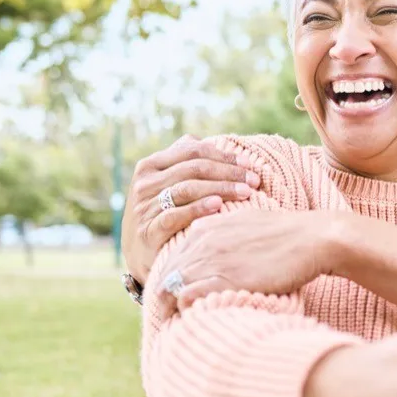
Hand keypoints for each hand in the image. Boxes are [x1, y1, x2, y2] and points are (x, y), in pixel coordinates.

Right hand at [125, 135, 261, 281]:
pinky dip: (198, 208)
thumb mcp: (167, 184)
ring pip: (187, 189)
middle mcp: (144, 183)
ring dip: (220, 188)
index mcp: (150, 165)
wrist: (141, 254)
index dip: (223, 155)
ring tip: (245, 192)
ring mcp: (144, 207)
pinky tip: (218, 206)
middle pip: (193, 169)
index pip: (192, 151)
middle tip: (254, 181)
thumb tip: (210, 142)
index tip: (249, 163)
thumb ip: (184, 162)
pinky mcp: (148, 231)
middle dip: (229, 172)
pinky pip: (175, 215)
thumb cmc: (163, 213)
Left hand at [152, 208, 331, 311]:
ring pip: (171, 288)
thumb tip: (213, 246)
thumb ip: (222, 233)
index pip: (171, 259)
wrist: (312, 238)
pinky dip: (188, 310)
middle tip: (177, 317)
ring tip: (186, 322)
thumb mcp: (246, 222)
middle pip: (166, 275)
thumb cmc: (287, 233)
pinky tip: (201, 317)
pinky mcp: (225, 279)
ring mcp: (212, 260)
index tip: (180, 297)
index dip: (173, 280)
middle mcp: (202, 242)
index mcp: (205, 228)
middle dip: (166, 298)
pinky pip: (187, 298)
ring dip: (175, 307)